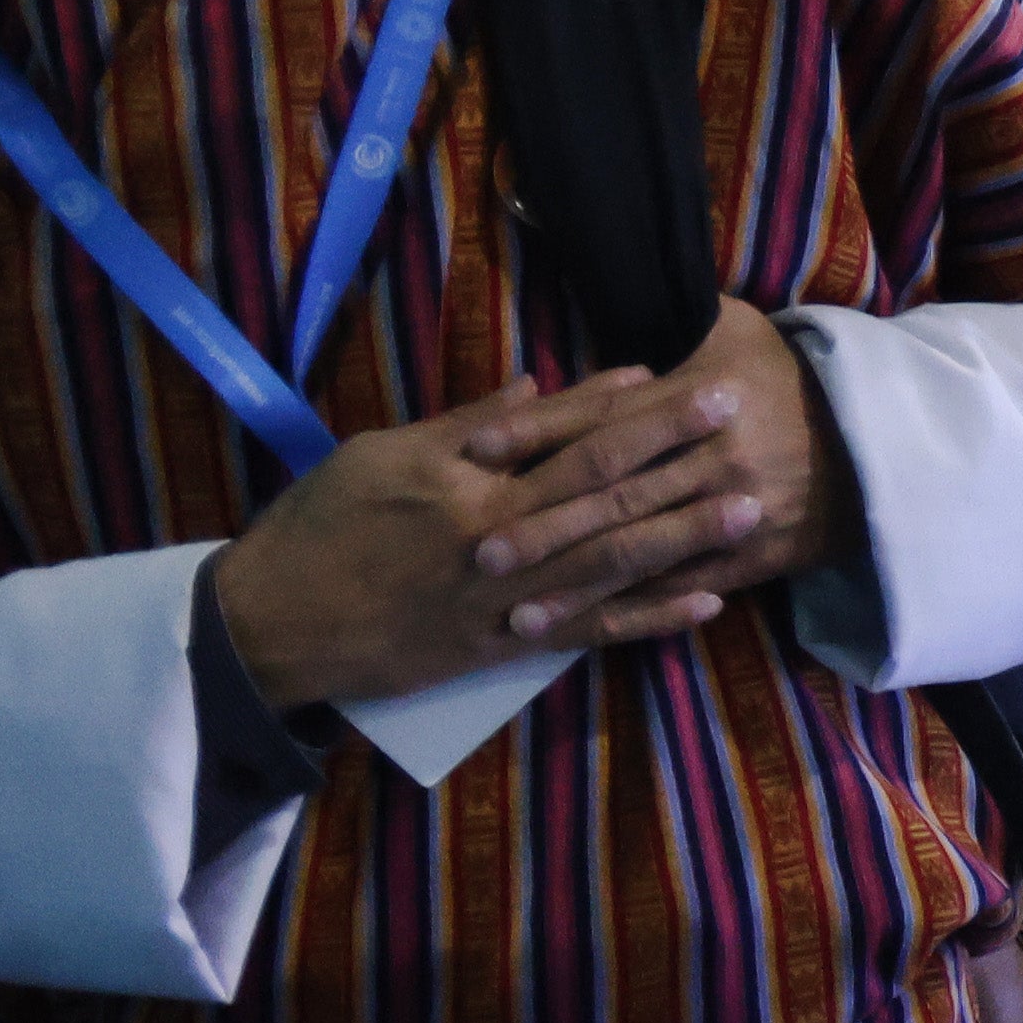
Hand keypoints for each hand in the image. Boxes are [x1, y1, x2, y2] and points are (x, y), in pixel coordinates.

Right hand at [201, 312, 841, 709]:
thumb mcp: (379, 456)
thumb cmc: (318, 527)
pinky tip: (706, 600)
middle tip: (738, 422)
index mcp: (463, 481)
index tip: (677, 375)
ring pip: (612, 560)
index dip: (623, 407)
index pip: (558, 436)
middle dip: (673, 454)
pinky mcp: (508, 646)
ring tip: (748, 506)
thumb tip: (535, 388)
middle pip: (601, 490)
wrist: (274, 623)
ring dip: (684, 533)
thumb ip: (465, 427)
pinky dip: (650, 617)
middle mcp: (497, 537)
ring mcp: (508, 596)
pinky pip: (593, 631)